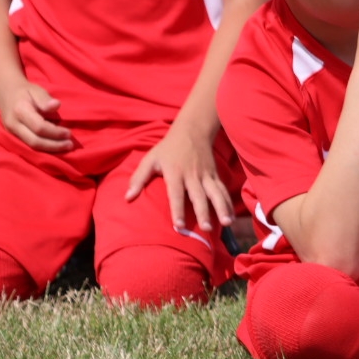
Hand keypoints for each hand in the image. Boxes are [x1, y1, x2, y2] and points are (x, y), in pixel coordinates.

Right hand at [0, 80, 68, 151]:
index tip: (69, 133)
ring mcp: (11, 132)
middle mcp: (14, 124)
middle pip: (34, 141)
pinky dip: (43, 147)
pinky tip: (54, 147)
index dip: (55, 133)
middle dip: (53, 145)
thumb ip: (45, 99)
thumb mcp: (36, 90)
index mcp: (20, 111)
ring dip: (49, 149)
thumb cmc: (24, 91)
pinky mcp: (12, 136)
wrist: (5, 92)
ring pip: (31, 146)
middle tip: (70, 145)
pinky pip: (28, 145)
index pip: (39, 127)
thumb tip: (56, 106)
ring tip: (65, 147)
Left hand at [125, 118, 233, 232]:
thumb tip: (127, 198)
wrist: (192, 130)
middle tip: (205, 228)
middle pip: (199, 196)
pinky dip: (228, 204)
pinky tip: (231, 217)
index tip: (179, 226)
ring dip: (222, 208)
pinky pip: (223, 191)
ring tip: (226, 223)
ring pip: (216, 193)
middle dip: (203, 212)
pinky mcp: (215, 175)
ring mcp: (206, 175)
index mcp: (175, 173)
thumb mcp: (150, 159)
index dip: (177, 210)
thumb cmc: (167, 148)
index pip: (176, 194)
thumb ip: (139, 178)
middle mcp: (193, 175)